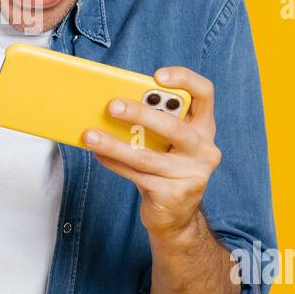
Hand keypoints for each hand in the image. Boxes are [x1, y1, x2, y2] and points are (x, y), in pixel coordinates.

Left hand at [83, 66, 222, 238]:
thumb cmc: (165, 169)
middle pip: (174, 127)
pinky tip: (98, 154)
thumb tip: (113, 104)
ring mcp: (192, 174)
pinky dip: (114, 163)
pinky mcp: (173, 195)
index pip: (204, 94)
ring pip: (147, 156)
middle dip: (141, 114)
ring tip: (90, 135)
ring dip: (114, 144)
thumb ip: (153, 123)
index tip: (157, 76)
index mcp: (204, 128)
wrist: (176, 217)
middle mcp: (204, 150)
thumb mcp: (166, 143)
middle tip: (112, 106)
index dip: (184, 80)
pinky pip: (137, 175)